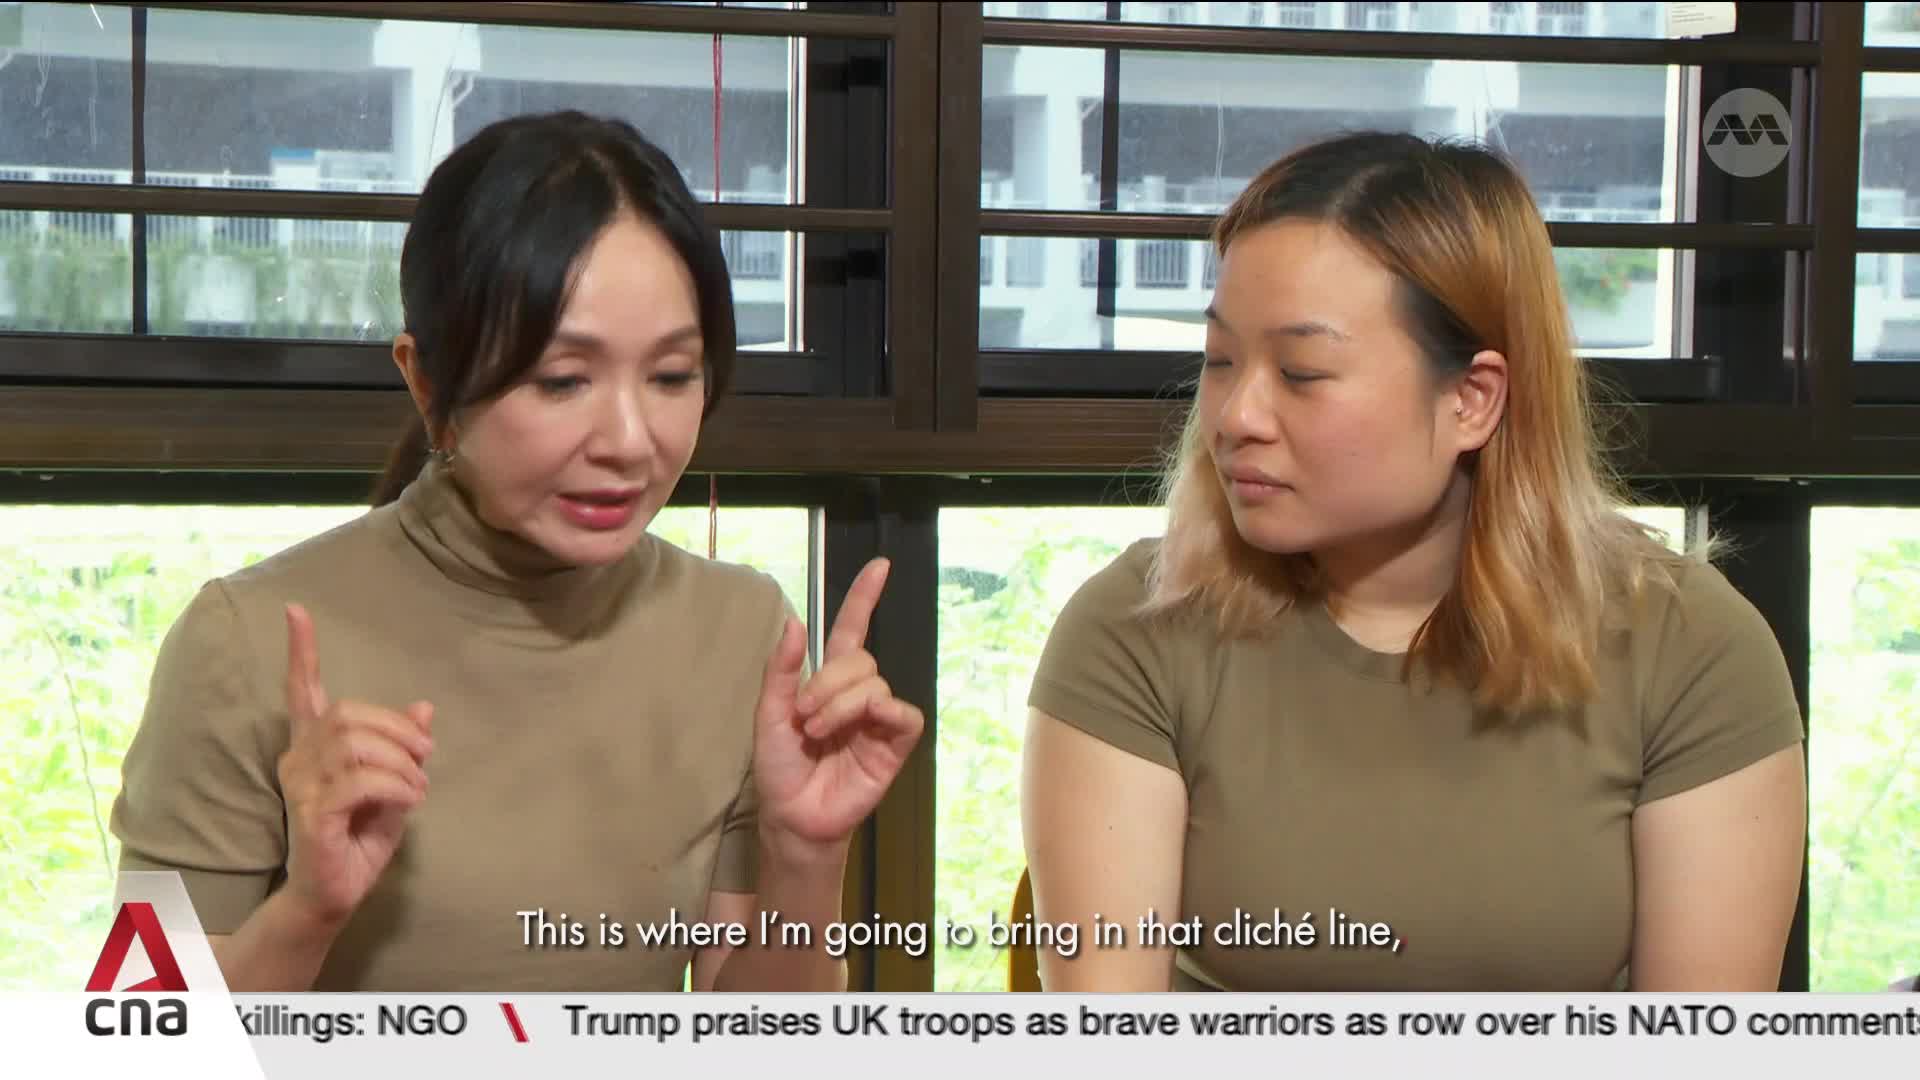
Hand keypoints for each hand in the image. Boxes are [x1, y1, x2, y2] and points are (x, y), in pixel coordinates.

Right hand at [277, 603, 433, 927]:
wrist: (334, 893)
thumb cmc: (359, 838)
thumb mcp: (393, 785)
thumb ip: (404, 749)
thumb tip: (424, 707)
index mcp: (314, 747)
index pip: (303, 690)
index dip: (302, 652)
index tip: (296, 611)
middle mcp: (298, 759)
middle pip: (347, 713)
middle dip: (397, 728)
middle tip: (424, 757)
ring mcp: (301, 786)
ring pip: (355, 743)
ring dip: (401, 760)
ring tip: (417, 786)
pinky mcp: (311, 813)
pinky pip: (360, 780)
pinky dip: (397, 784)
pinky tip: (411, 799)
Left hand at [752, 558, 925, 854]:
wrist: (792, 814)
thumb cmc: (780, 767)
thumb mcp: (769, 713)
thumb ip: (782, 670)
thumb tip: (796, 623)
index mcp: (828, 682)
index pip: (852, 630)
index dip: (864, 597)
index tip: (880, 566)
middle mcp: (858, 694)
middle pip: (860, 658)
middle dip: (827, 681)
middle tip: (804, 714)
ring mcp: (878, 718)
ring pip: (874, 683)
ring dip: (841, 703)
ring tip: (818, 730)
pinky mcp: (895, 744)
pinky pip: (902, 713)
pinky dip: (879, 711)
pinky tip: (858, 726)